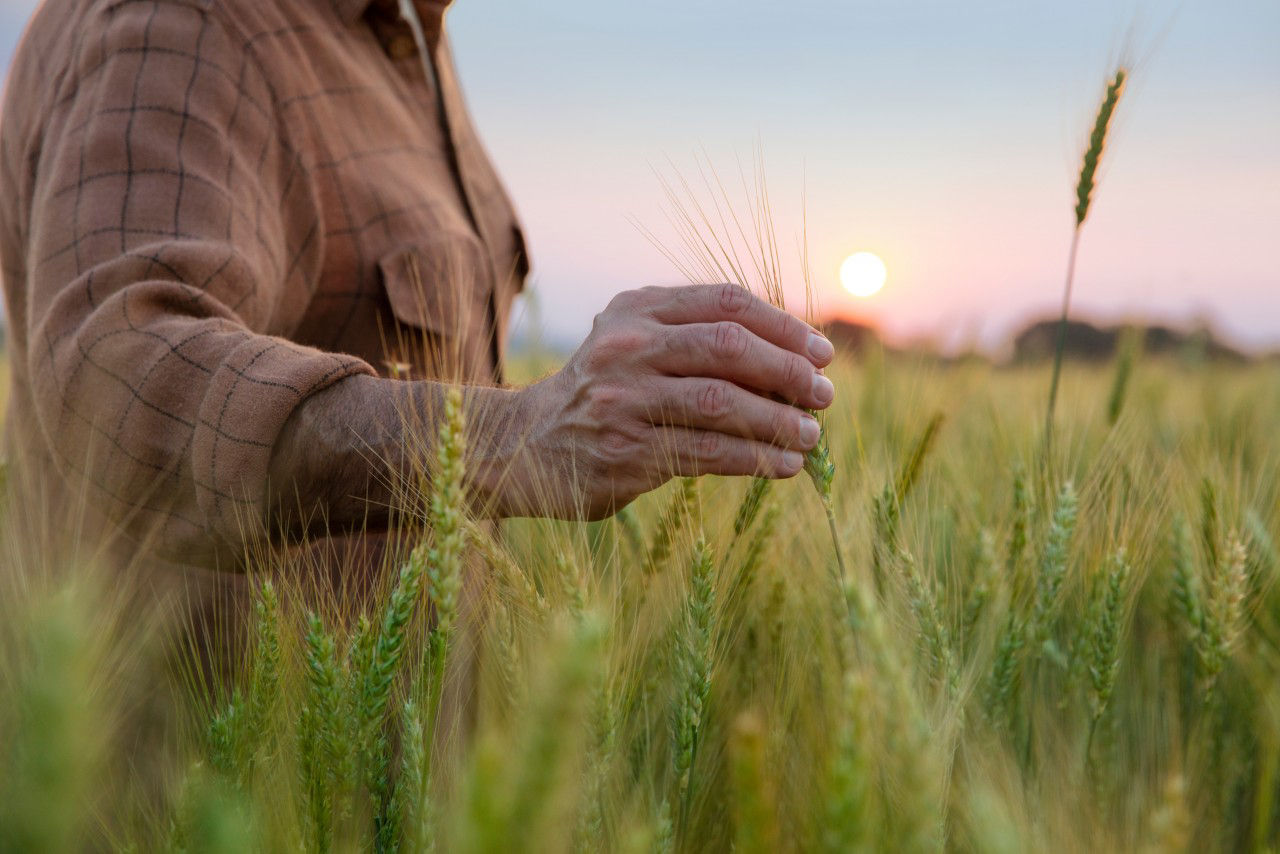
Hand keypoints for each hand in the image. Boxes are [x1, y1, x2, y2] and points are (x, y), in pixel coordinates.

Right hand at [499, 284, 835, 518]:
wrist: (527, 445)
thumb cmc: (604, 393)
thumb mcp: (635, 343)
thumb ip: (695, 336)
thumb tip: (794, 357)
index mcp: (637, 309)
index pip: (725, 302)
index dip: (783, 325)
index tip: (822, 352)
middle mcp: (627, 347)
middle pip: (728, 346)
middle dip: (787, 371)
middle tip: (824, 394)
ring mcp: (623, 399)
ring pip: (723, 402)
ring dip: (779, 420)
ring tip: (810, 435)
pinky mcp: (626, 451)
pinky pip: (708, 452)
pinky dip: (755, 458)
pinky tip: (784, 465)